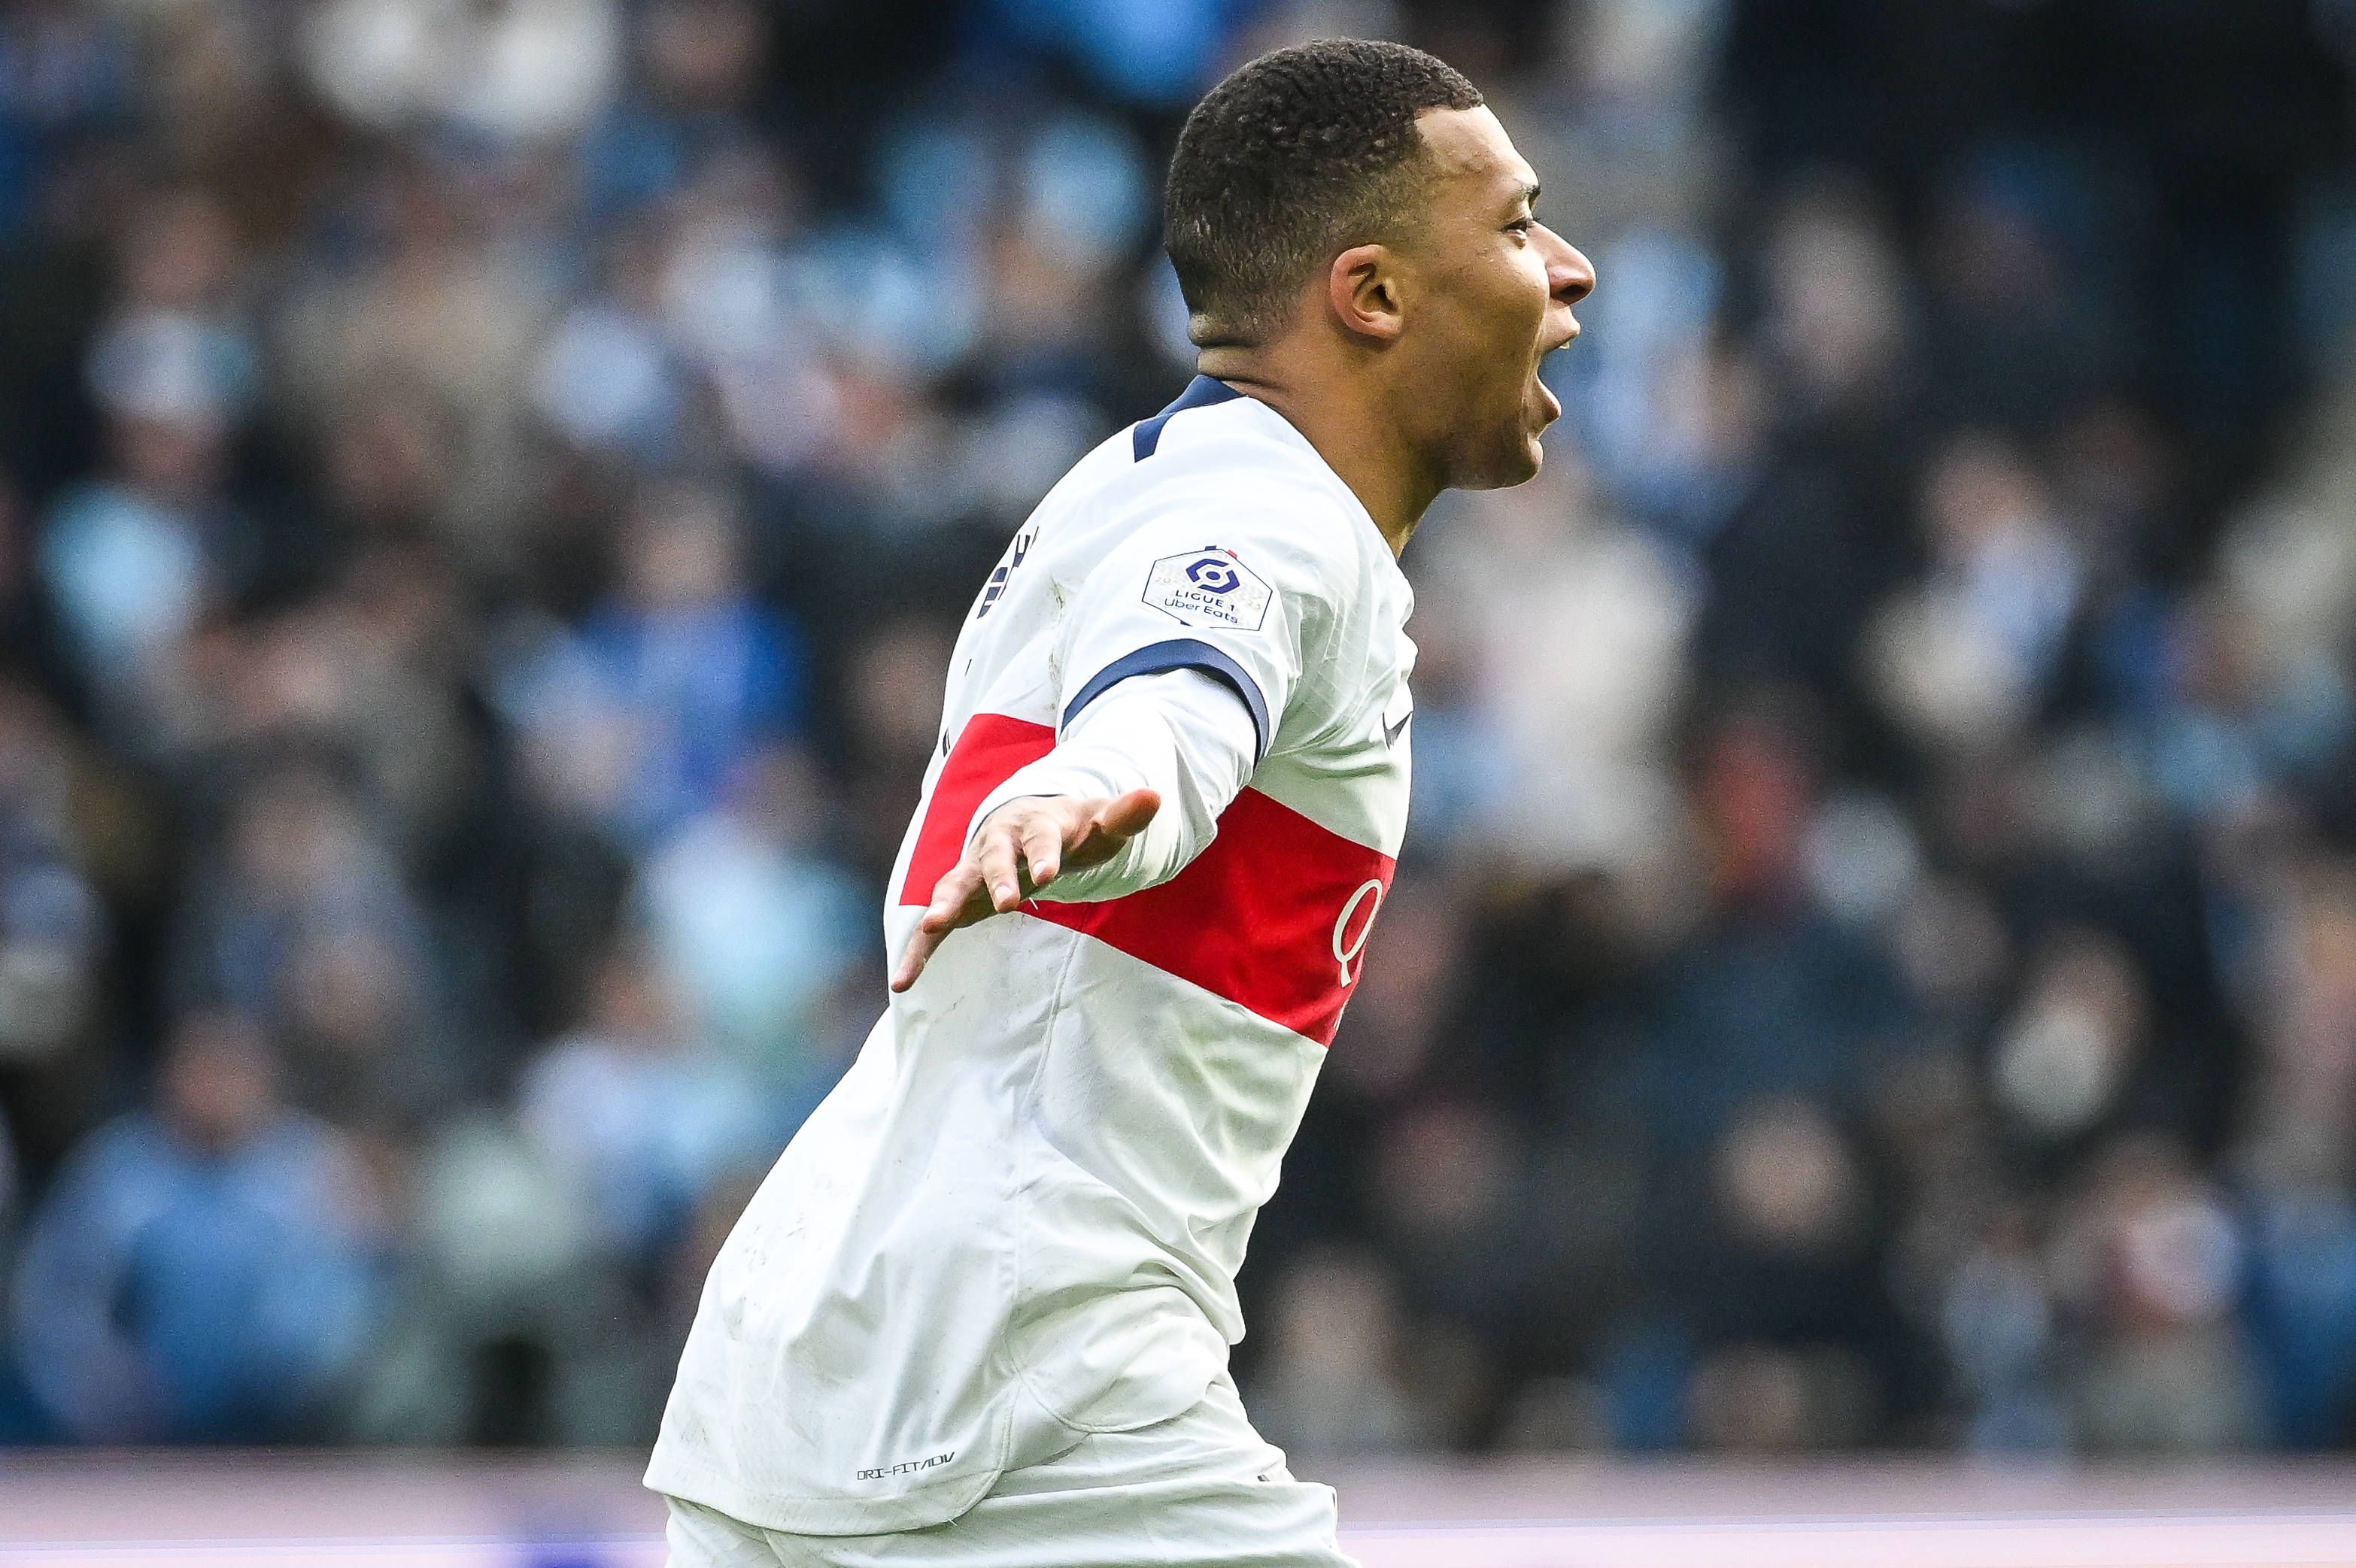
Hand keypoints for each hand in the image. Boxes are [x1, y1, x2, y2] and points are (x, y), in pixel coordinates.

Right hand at [890, 789, 1160, 991]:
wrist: (1028, 824)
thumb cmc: (1070, 829)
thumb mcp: (1100, 823)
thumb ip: (1124, 816)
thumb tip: (1155, 797)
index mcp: (1033, 825)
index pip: (1040, 838)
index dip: (1043, 854)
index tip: (1048, 874)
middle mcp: (996, 844)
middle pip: (992, 859)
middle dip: (996, 879)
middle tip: (1004, 903)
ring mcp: (973, 872)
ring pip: (954, 886)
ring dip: (942, 906)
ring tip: (931, 928)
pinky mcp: (960, 901)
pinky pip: (935, 927)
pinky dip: (918, 950)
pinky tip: (901, 982)